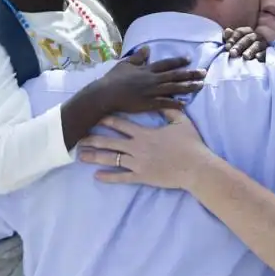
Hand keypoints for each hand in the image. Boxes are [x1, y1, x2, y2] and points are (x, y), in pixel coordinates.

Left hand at [78, 109, 210, 189]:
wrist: (196, 167)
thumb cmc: (190, 144)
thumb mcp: (181, 122)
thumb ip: (170, 110)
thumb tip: (164, 98)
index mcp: (144, 133)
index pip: (120, 124)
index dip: (105, 120)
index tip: (92, 117)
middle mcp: (137, 147)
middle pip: (110, 142)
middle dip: (92, 139)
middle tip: (78, 138)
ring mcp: (138, 163)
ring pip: (112, 159)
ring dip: (95, 157)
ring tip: (80, 156)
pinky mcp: (142, 177)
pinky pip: (122, 177)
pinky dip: (109, 177)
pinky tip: (97, 176)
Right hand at [94, 47, 205, 113]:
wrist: (106, 93)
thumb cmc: (113, 79)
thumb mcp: (125, 64)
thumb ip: (138, 57)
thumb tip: (147, 48)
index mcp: (147, 69)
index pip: (166, 64)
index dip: (178, 61)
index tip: (189, 59)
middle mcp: (152, 79)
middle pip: (175, 75)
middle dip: (191, 74)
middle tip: (204, 73)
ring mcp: (151, 91)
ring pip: (174, 88)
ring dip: (188, 87)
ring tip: (200, 86)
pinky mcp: (148, 103)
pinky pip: (165, 103)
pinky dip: (175, 103)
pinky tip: (185, 104)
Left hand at [223, 27, 267, 60]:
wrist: (256, 64)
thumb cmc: (242, 53)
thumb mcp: (235, 44)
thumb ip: (231, 37)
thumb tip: (227, 30)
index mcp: (247, 32)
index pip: (240, 32)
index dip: (233, 38)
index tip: (227, 46)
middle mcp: (256, 36)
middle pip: (248, 38)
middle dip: (239, 45)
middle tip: (232, 53)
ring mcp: (263, 44)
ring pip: (257, 44)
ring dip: (250, 50)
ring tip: (245, 56)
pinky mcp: (268, 53)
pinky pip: (266, 52)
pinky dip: (262, 54)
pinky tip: (257, 57)